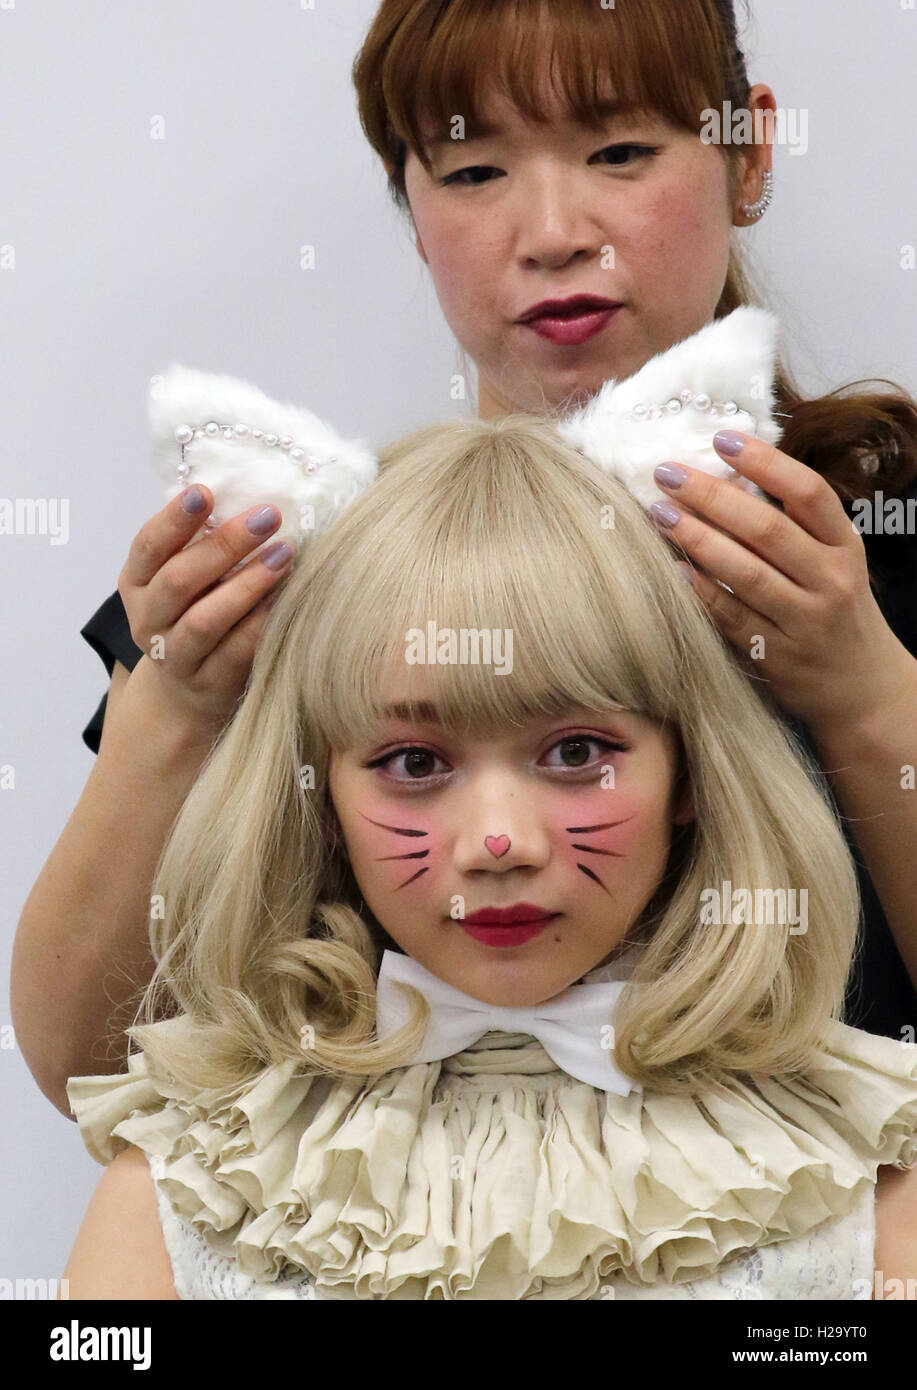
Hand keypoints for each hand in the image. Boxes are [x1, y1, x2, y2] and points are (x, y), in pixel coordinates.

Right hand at [118, 485, 294, 731]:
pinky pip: (235, 652)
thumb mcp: (187, 577)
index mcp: (138, 582)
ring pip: (206, 620)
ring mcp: (174, 656)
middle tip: (267, 516)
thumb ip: (202, 542)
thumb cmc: (195, 613)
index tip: (205, 491)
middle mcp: (148, 619)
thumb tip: (249, 490)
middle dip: (224, 545)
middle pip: (180, 579)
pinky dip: (261, 623)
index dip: (174, 519)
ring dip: (247, 584)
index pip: (149, 546)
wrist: (188, 691)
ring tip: (285, 554)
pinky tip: (287, 598)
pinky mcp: (208, 683)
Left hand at [649, 430, 912, 733]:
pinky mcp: (777, 657)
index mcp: (845, 546)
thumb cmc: (837, 610)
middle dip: (713, 496)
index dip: (766, 462)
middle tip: (667, 472)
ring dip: (697, 539)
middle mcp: (830, 580)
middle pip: (768, 530)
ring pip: (746, 574)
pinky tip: (671, 569)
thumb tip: (729, 470)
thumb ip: (794, 523)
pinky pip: (731, 618)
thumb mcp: (834, 560)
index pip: (809, 493)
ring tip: (659, 513)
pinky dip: (700, 592)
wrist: (864, 688)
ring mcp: (805, 622)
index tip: (722, 439)